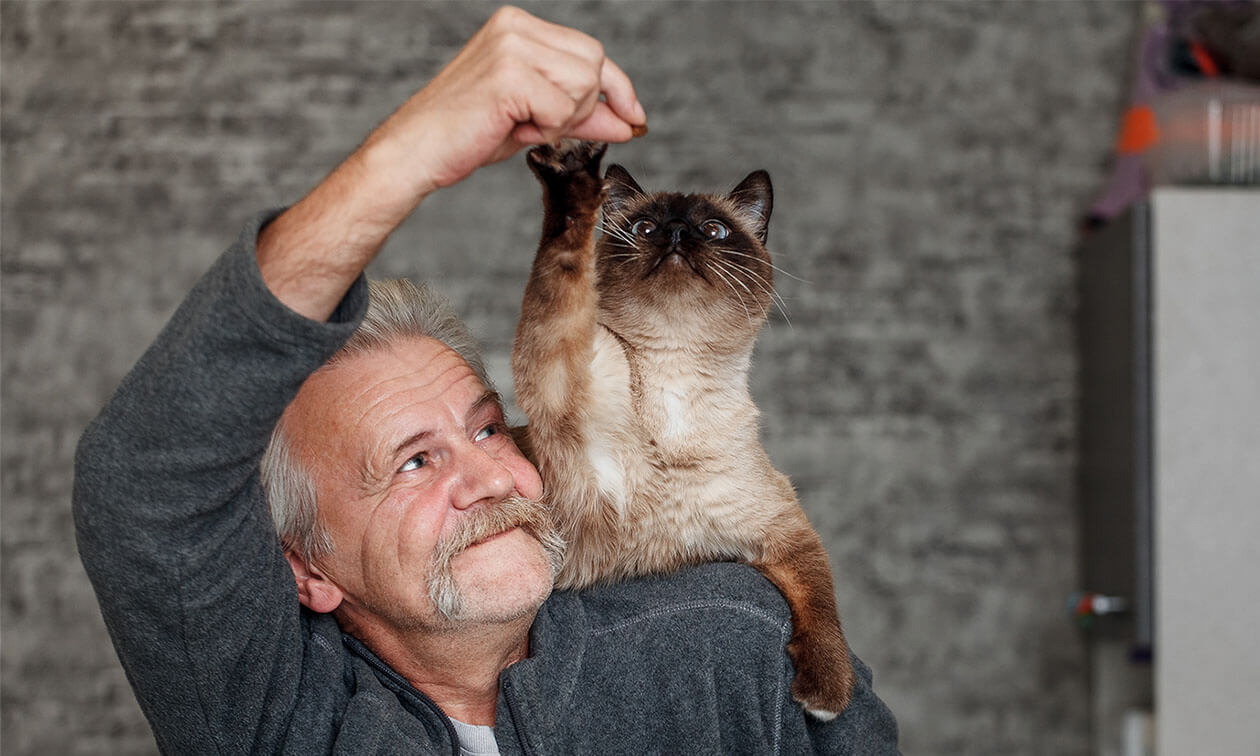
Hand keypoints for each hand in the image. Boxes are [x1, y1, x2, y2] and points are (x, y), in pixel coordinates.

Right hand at [364, 5, 645, 197]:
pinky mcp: (508, 74)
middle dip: (582, 107)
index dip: (618, 87)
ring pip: (583, 84)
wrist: (416, 151)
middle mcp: (515, 26)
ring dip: (563, 118)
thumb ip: (581, 113)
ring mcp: (511, 46)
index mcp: (518, 26)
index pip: (591, 51)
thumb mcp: (535, 118)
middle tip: (542, 126)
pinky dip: (547, 129)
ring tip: (524, 125)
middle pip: (593, 65)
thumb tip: (628, 120)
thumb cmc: (468, 134)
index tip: (635, 116)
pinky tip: (516, 130)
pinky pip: (562, 107)